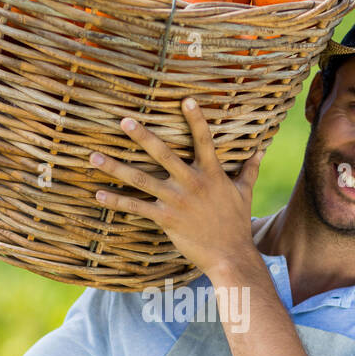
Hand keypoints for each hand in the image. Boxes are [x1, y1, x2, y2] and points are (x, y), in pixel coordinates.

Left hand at [90, 97, 264, 279]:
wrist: (231, 255)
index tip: (185, 100)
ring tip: (94, 157)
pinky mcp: (166, 219)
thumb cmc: (237, 223)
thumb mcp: (244, 192)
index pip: (204, 141)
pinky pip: (137, 207)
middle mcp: (192, 183)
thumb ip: (249, 169)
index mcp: (212, 173)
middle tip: (123, 120)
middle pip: (164, 154)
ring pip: (141, 179)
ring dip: (116, 168)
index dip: (196, 120)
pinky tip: (99, 194)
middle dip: (142, 136)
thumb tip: (261, 149)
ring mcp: (177, 201)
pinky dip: (117, 201)